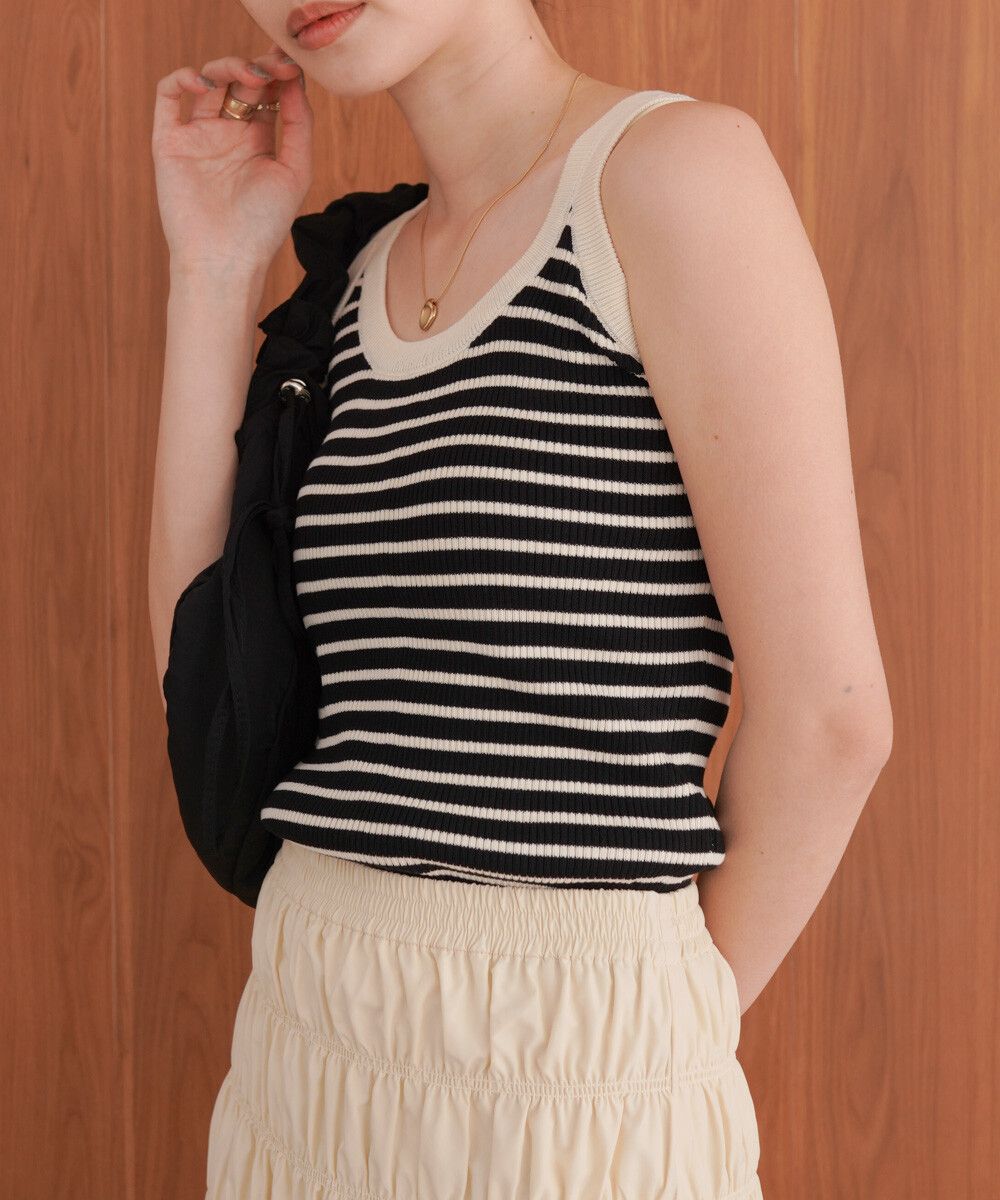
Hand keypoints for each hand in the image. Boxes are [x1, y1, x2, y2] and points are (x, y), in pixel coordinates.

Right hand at [151, 43, 312, 275]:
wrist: (224, 259)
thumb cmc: (263, 226)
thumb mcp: (295, 172)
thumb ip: (300, 125)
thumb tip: (295, 81)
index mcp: (259, 143)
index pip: (268, 94)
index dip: (278, 73)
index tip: (290, 64)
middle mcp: (228, 136)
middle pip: (239, 83)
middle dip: (256, 67)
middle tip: (270, 67)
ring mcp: (198, 137)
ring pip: (207, 83)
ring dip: (225, 67)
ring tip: (245, 75)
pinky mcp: (169, 143)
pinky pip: (168, 98)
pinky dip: (180, 79)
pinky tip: (201, 83)